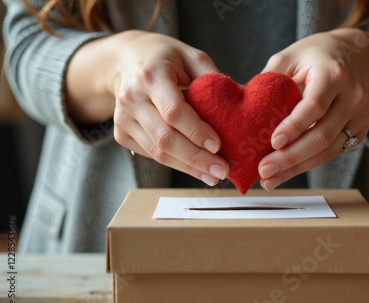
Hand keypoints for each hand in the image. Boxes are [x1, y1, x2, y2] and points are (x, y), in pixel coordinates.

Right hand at [87, 30, 228, 185]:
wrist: (125, 60)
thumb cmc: (165, 58)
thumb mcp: (191, 57)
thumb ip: (213, 79)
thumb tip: (243, 103)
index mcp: (150, 75)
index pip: (173, 111)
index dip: (196, 132)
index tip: (218, 146)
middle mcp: (132, 98)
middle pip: (165, 138)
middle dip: (196, 158)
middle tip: (221, 171)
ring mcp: (123, 118)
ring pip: (158, 152)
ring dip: (188, 168)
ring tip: (212, 176)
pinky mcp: (121, 133)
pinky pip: (151, 154)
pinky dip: (175, 164)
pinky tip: (195, 168)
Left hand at [258, 28, 368, 189]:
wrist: (352, 56)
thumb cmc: (312, 57)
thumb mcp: (288, 59)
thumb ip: (267, 83)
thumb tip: (239, 112)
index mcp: (333, 74)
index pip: (315, 105)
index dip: (294, 126)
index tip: (273, 142)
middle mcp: (353, 96)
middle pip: (322, 135)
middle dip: (291, 157)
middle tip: (263, 170)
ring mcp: (360, 116)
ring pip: (328, 150)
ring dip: (297, 168)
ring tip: (269, 179)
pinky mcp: (360, 130)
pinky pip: (333, 152)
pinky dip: (308, 164)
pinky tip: (286, 172)